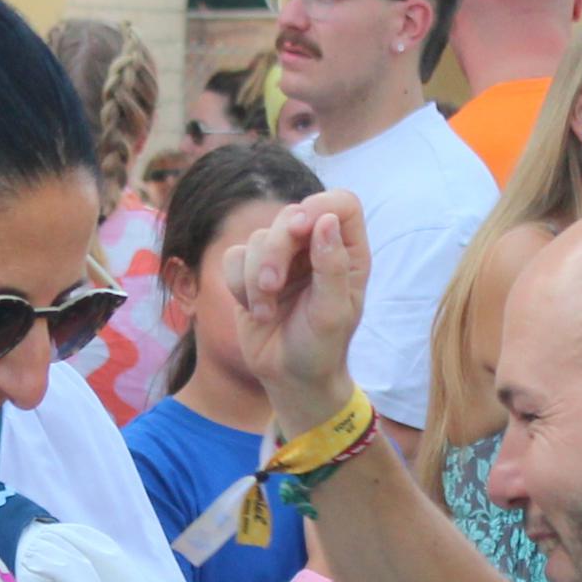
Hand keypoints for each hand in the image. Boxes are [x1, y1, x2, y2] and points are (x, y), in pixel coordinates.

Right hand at [228, 189, 374, 435]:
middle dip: (275, 250)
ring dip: (254, 278)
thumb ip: (331, 266)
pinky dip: (239, 286)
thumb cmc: (321, 348)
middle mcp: (315, 247)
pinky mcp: (251, 272)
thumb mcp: (333, 313)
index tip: (302, 229)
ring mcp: (283, 258)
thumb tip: (325, 221)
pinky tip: (256, 311)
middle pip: (291, 215)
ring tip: (266, 312)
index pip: (341, 204)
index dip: (320, 206)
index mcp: (347, 252)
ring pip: (257, 238)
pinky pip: (233, 258)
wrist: (290, 377)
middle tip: (271, 285)